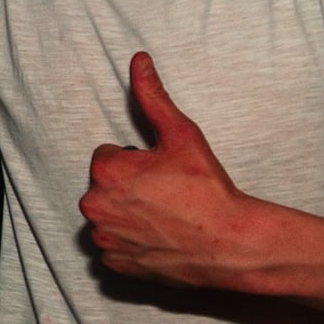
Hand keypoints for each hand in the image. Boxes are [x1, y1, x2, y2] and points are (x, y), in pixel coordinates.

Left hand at [79, 52, 260, 285]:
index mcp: (104, 171)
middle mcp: (94, 205)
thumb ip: (152, 95)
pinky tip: (158, 237)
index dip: (136, 162)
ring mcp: (103, 238)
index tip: (161, 172)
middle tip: (165, 194)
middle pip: (104, 186)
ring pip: (108, 215)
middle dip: (128, 187)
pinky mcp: (114, 263)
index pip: (108, 156)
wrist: (228, 243)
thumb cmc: (206, 188)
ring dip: (127, 214)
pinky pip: (113, 245)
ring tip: (164, 216)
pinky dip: (130, 241)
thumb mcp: (181, 133)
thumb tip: (138, 60)